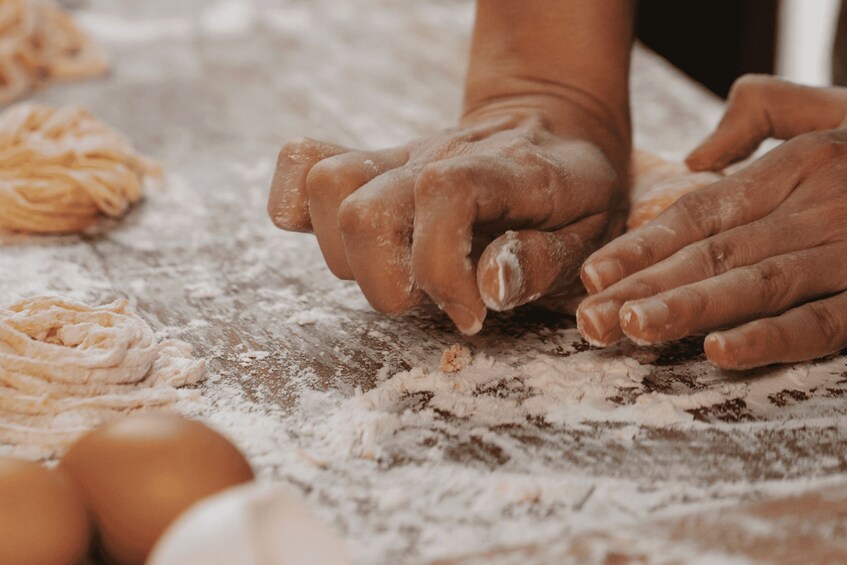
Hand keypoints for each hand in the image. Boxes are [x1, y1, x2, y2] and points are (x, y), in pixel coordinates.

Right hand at [268, 102, 625, 333]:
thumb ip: (545, 261)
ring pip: (325, 186)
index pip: (443, 195)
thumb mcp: (592, 231)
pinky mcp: (373, 166)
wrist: (553, 126)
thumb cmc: (575, 194)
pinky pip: (303, 164)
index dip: (443, 270)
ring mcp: (398, 158)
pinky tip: (338, 240)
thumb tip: (489, 286)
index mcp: (502, 170)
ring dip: (346, 257)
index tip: (471, 312)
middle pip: (364, 208)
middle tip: (429, 301)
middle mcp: (438, 156)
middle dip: (386, 283)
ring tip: (395, 275)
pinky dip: (297, 205)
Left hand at [577, 75, 846, 368]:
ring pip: (756, 286)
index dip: (643, 246)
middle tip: (591, 321)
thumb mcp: (828, 107)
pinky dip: (772, 339)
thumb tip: (696, 157)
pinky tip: (720, 353)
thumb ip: (760, 113)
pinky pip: (823, 322)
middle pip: (713, 254)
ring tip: (632, 331)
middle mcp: (815, 208)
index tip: (594, 276)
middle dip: (646, 289)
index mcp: (796, 167)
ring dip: (691, 310)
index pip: (700, 214)